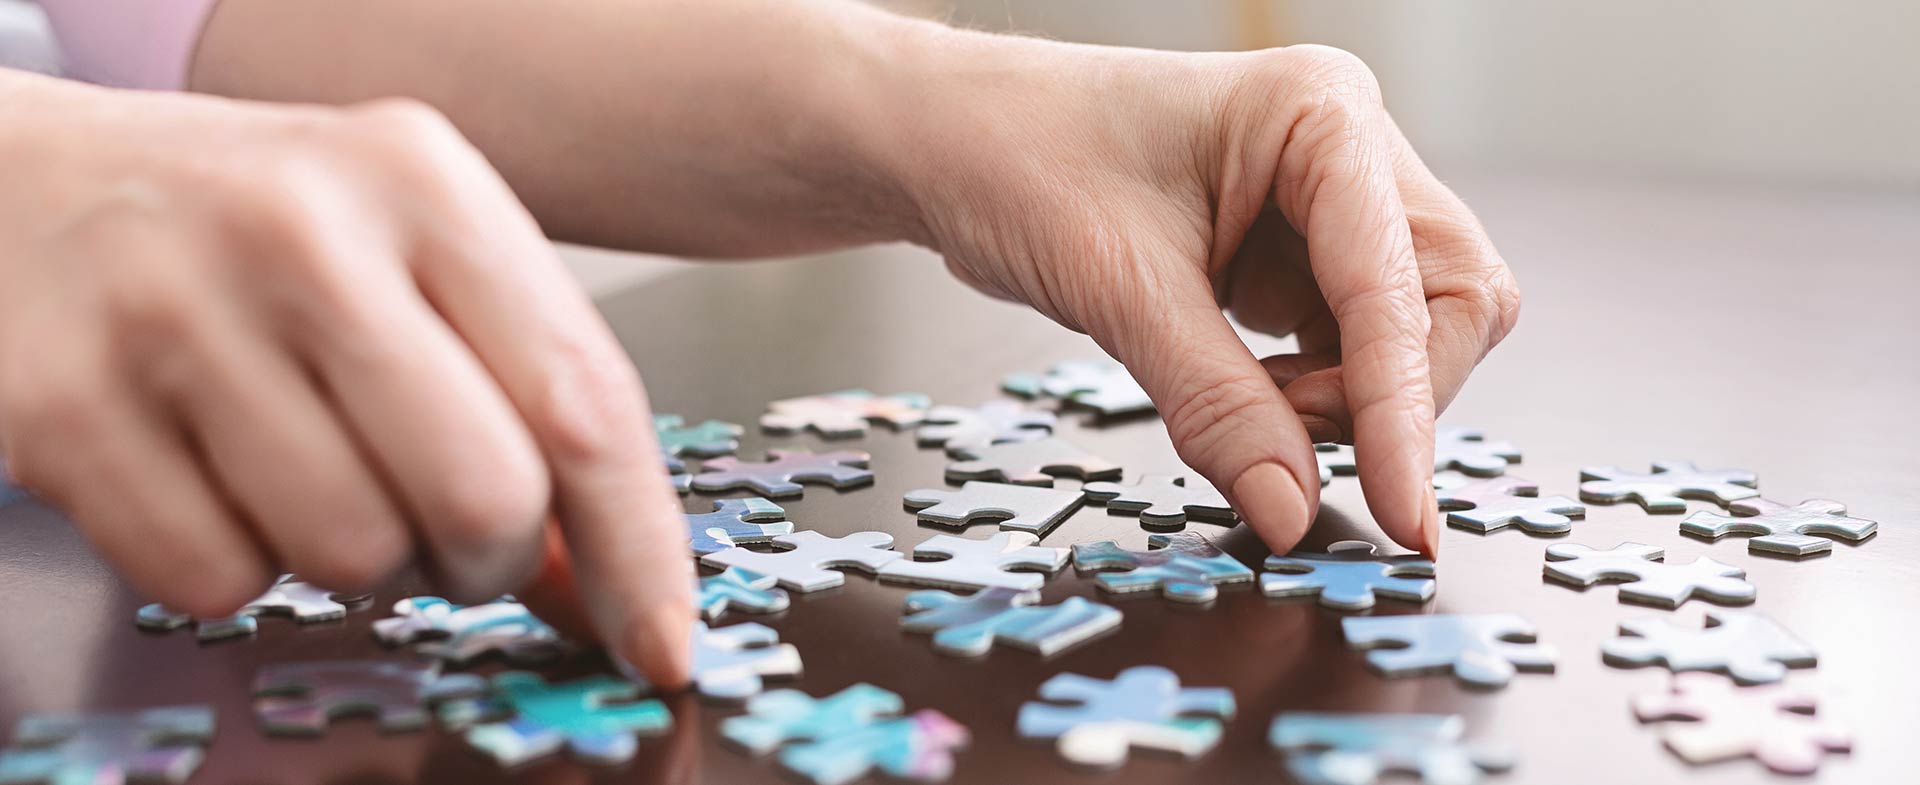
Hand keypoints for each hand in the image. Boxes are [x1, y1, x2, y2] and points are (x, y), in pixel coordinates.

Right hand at [0, 77, 690, 680]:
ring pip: (352, 557)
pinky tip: (213, 476)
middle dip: (484, 560)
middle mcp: (303, 232)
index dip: (637, 547)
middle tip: (446, 534)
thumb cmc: (250, 229)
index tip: (660, 639)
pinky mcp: (66, 410)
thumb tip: (602, 580)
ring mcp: (174, 316)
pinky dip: (237, 565)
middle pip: (480, 498)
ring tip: (315, 475)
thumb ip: (520, 393)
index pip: (582, 401)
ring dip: (360, 562)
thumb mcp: (409, 255)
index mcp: (420, 181)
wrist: (20, 184)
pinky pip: (219, 582)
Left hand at [898, 38, 1520, 555]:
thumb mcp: (1117, 288)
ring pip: (1411, 333)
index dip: (1403, 410)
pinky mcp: (1299, 255)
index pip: (1401, 287)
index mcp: (1321, 115)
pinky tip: (1245, 397)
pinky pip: (1353, 347)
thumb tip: (1290, 509)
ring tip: (1244, 407)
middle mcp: (1347, 150)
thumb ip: (1214, 404)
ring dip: (1350, 401)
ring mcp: (1330, 205)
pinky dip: (1315, 396)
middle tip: (1287, 439)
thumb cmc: (1016, 157)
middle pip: (1450, 303)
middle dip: (1388, 395)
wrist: (948, 141)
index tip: (1400, 513)